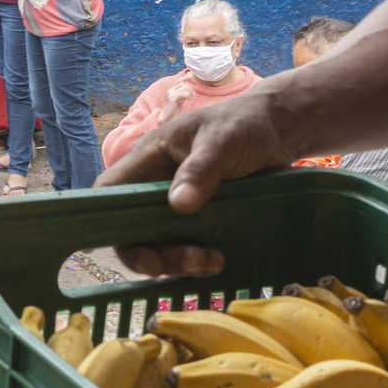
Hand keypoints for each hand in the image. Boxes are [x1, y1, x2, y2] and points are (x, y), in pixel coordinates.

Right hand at [95, 90, 301, 275]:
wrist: (277, 130)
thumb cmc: (242, 124)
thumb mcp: (222, 141)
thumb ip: (200, 169)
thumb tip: (180, 204)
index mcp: (148, 159)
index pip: (111, 192)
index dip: (112, 223)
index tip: (141, 248)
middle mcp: (155, 186)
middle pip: (133, 229)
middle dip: (155, 254)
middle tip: (190, 263)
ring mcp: (177, 206)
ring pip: (161, 244)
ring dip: (181, 262)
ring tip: (214, 261)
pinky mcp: (199, 220)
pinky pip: (186, 248)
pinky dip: (198, 261)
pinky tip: (221, 259)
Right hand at [159, 79, 196, 121]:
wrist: (165, 118)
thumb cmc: (173, 110)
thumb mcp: (179, 101)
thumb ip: (183, 95)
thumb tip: (190, 92)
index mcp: (171, 91)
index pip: (178, 81)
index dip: (184, 78)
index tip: (190, 75)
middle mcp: (170, 91)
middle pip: (183, 84)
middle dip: (190, 88)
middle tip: (192, 95)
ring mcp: (171, 95)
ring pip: (183, 88)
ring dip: (189, 92)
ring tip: (190, 98)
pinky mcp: (173, 99)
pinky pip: (182, 93)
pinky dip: (187, 95)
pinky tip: (188, 100)